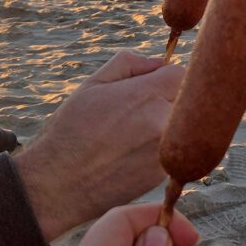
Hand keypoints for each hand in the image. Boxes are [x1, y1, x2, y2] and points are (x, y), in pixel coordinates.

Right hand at [15, 51, 183, 240]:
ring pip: (181, 126)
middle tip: (139, 113)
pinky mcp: (165, 173)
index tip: (150, 87)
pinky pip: (174, 149)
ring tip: (133, 135)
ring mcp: (165, 149)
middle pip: (184, 100)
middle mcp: (161, 121)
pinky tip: (133, 154)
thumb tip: (159, 62)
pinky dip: (160, 148)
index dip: (165, 78)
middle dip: (167, 101)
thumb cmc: (71, 130)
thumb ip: (129, 64)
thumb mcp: (93, 85)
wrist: (60, 183)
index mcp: (145, 95)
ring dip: (165, 125)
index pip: (180, 74)